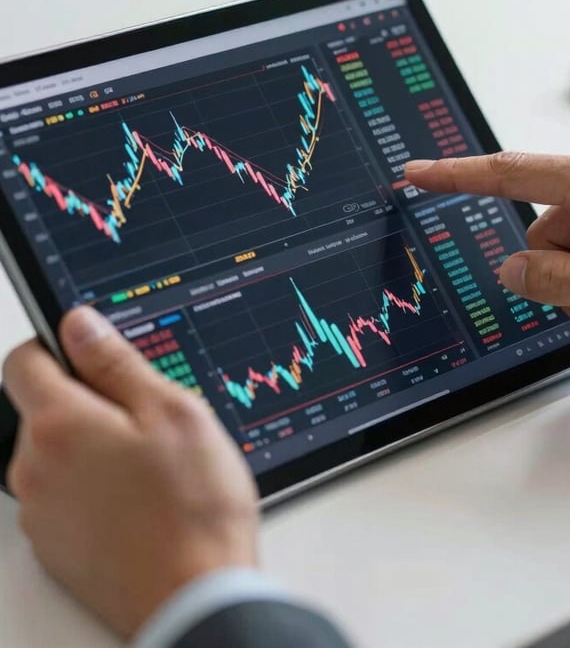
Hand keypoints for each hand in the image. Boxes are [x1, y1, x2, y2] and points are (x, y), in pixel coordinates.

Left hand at [2, 307, 258, 637]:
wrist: (194, 596)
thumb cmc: (192, 507)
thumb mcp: (171, 411)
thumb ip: (116, 362)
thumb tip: (80, 325)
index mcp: (59, 426)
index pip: (24, 360)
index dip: (58, 346)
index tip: (91, 353)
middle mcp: (35, 469)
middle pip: (44, 410)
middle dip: (89, 404)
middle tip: (149, 420)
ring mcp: (41, 513)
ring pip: (57, 454)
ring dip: (93, 448)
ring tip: (153, 466)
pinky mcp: (54, 548)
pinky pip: (64, 496)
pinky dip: (93, 488)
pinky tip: (142, 500)